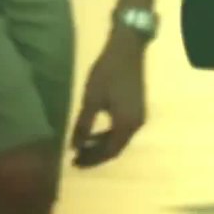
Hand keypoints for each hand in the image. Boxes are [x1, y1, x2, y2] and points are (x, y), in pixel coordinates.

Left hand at [70, 32, 146, 167]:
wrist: (127, 51)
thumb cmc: (107, 74)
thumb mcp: (91, 100)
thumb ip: (84, 125)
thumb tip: (75, 147)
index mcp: (126, 124)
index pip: (109, 152)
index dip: (91, 160)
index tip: (73, 163)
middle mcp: (137, 125)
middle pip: (116, 148)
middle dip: (96, 155)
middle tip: (75, 158)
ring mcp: (139, 117)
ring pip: (120, 139)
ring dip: (101, 145)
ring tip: (82, 147)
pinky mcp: (137, 109)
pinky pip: (123, 130)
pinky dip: (108, 135)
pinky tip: (95, 132)